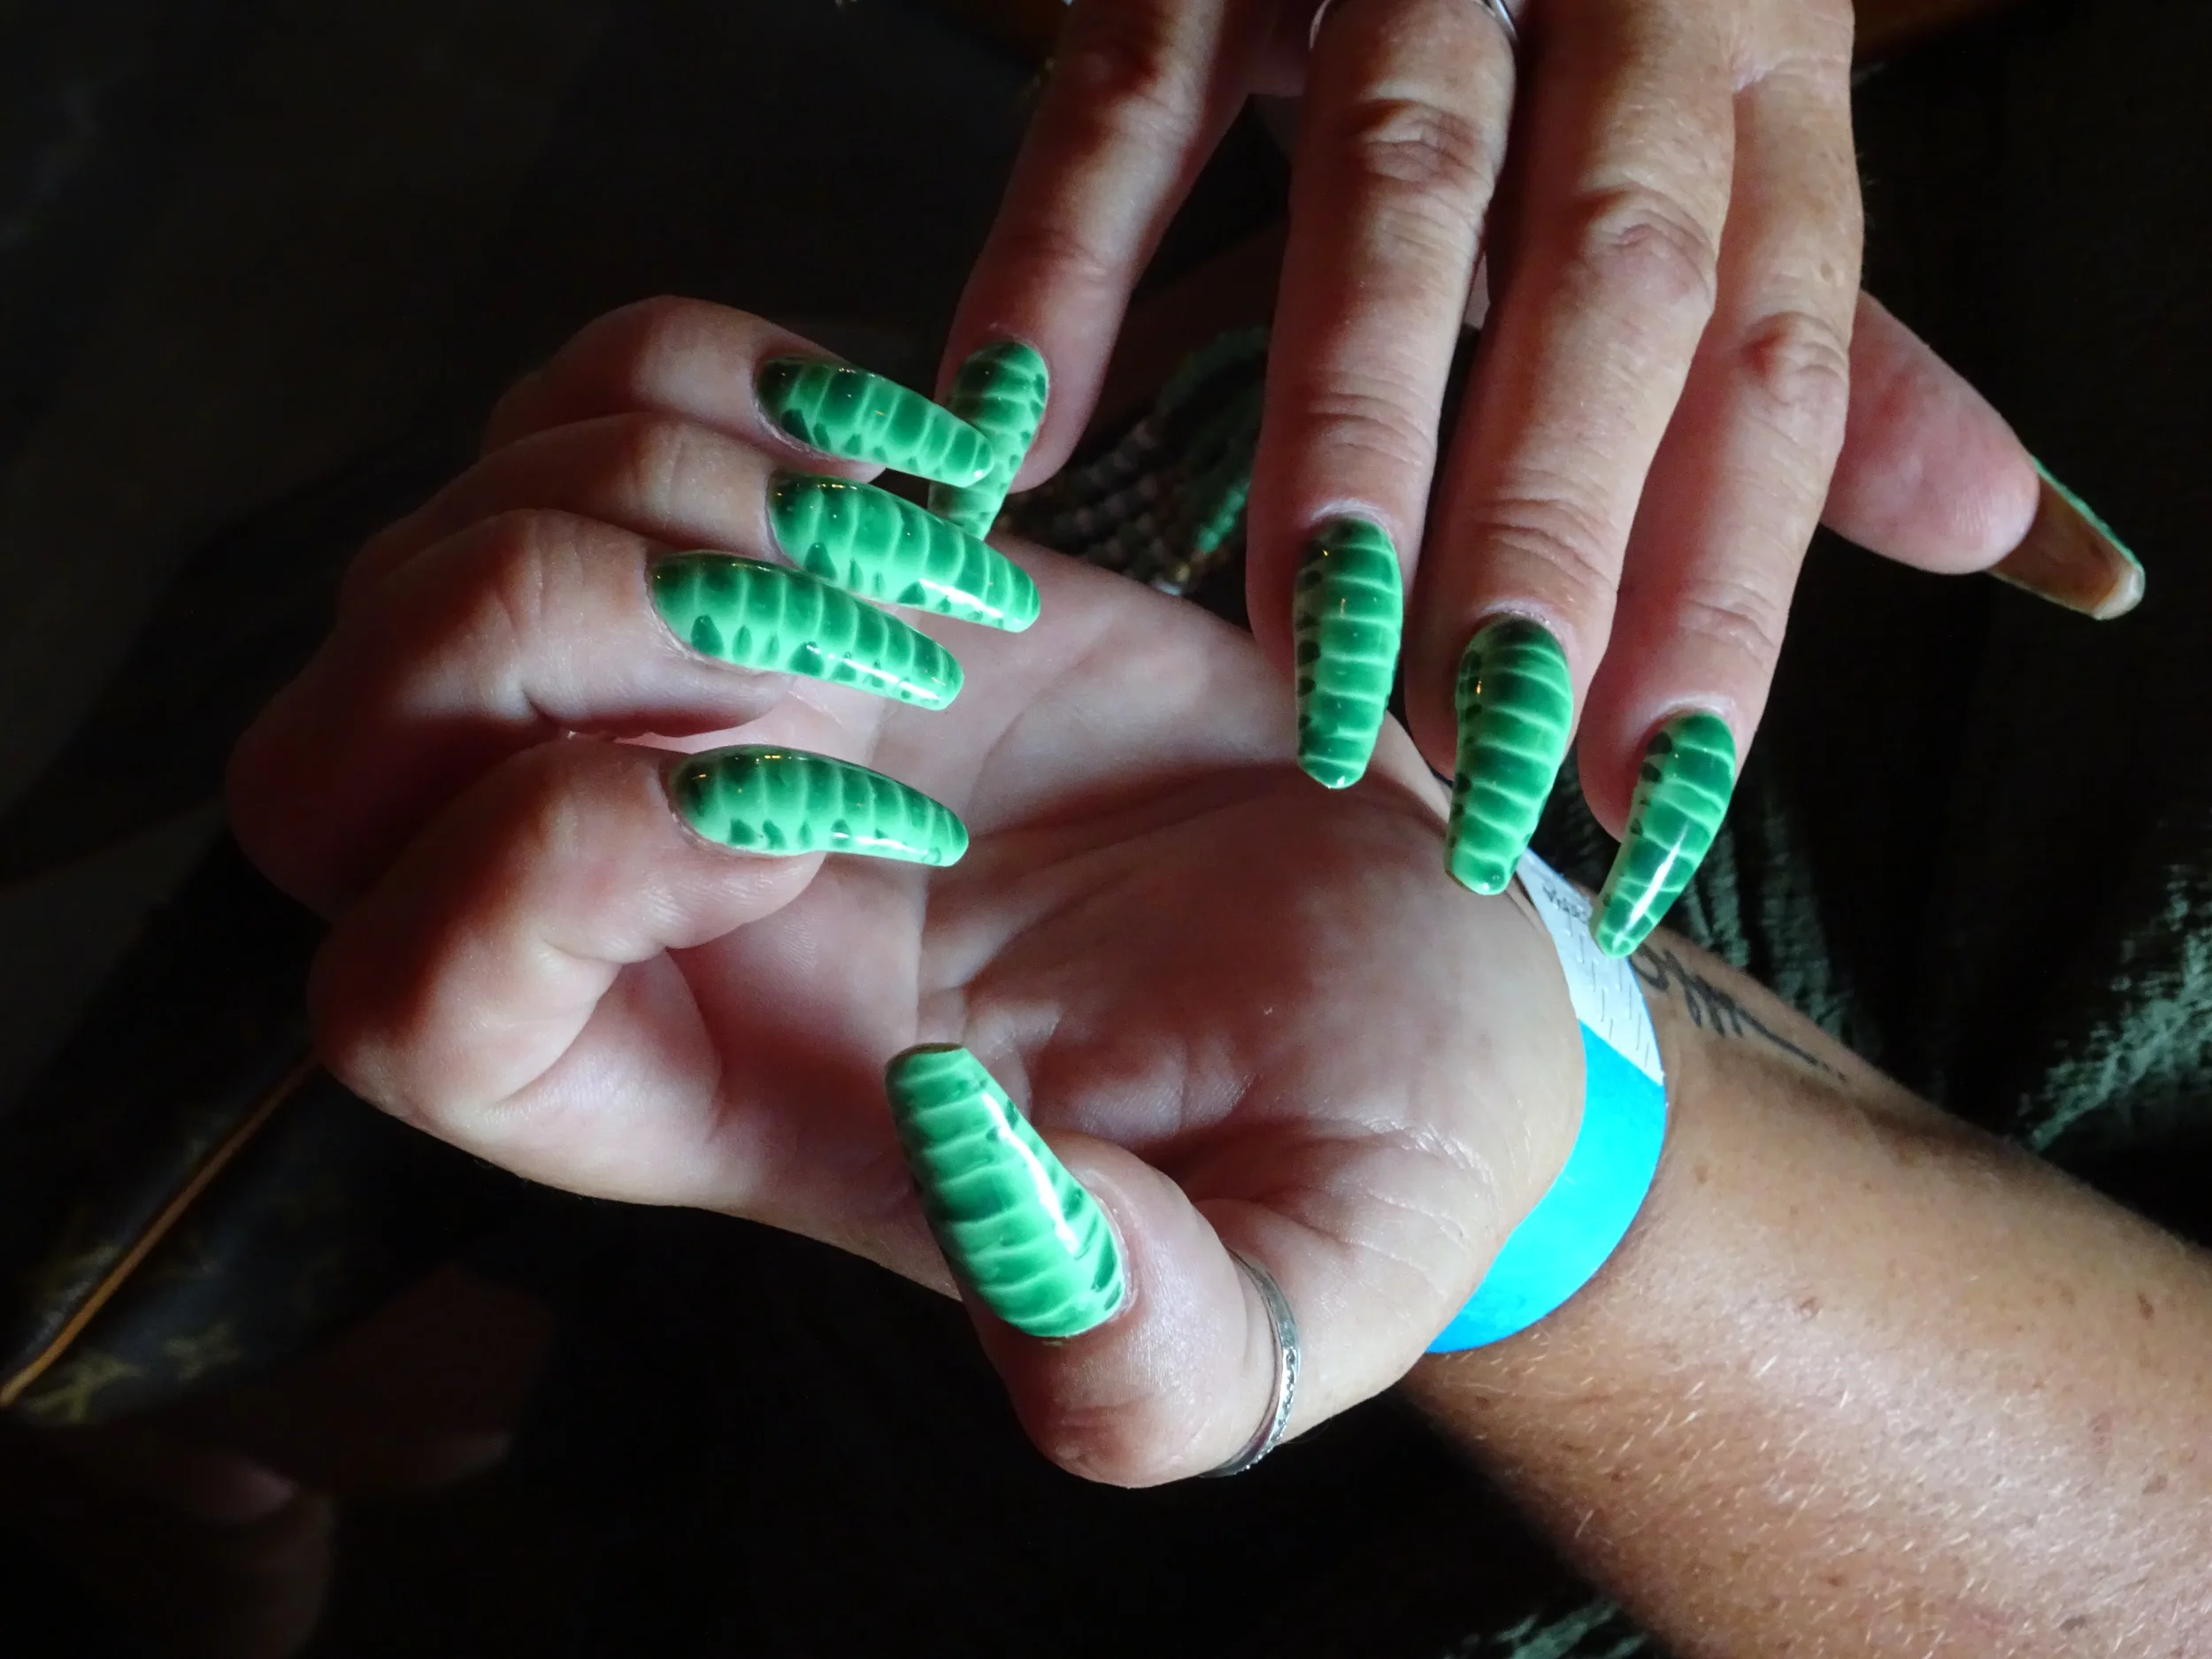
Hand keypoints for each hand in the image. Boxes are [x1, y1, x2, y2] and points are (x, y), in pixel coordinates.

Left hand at [228, 298, 1582, 1484]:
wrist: (1415, 948)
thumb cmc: (1360, 1120)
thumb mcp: (1312, 1276)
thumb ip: (1154, 1351)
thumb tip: (965, 1166)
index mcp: (705, 1107)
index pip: (410, 1010)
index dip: (561, 865)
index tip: (857, 821)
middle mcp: (634, 923)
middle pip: (322, 770)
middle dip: (547, 634)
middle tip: (849, 648)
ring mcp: (682, 722)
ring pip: (438, 547)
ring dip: (670, 491)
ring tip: (931, 578)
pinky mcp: (774, 564)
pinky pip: (588, 398)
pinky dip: (725, 381)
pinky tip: (923, 477)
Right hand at [945, 0, 2048, 955]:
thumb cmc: (1604, 6)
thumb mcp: (1739, 149)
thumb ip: (1832, 343)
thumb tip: (1988, 530)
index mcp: (1767, 86)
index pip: (1775, 357)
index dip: (1724, 583)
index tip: (1659, 793)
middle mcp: (1627, 5)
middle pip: (1611, 280)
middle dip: (1552, 533)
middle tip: (1489, 752)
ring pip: (1402, 186)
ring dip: (1353, 426)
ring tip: (1315, 643)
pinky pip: (1133, 90)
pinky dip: (1070, 254)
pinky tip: (1024, 425)